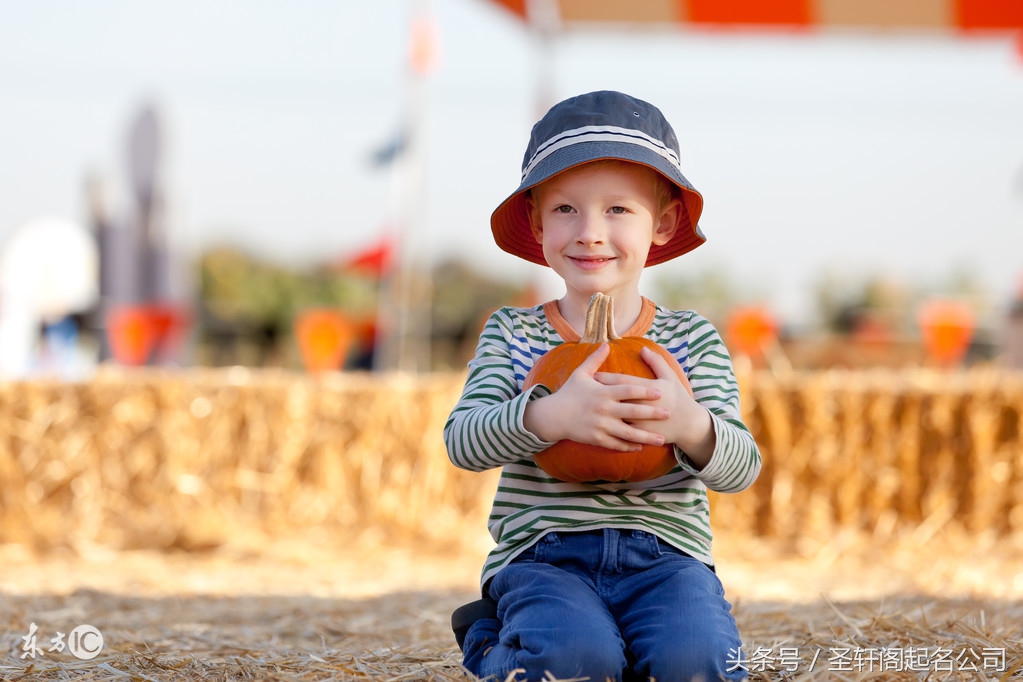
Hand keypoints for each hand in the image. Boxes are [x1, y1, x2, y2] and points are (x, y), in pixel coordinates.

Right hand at [523, 343, 669, 451]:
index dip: (645, 391)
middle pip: (633, 412)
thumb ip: (595, 360)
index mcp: (603, 393)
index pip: (628, 390)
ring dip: (646, 437)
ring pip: (628, 433)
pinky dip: (629, 447)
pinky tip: (641, 447)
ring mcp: (601, 426)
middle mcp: (604, 410)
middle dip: (652, 413)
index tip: (660, 391)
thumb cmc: (569, 393)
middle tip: (668, 413)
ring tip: (661, 439)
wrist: (553, 415)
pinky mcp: (597, 439)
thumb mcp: (580, 374)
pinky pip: (616, 444)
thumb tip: (606, 344)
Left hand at [595, 346, 715, 468]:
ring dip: (601, 411)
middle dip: (599, 393)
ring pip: (616, 416)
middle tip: (583, 389)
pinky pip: (622, 431)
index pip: (623, 381)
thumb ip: (656, 362)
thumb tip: (642, 348)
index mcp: (649, 388)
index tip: (593, 375)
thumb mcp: (669, 377)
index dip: (607, 377)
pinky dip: (610, 427)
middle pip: (616, 397)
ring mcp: (642, 421)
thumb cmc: (678, 397)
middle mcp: (643, 404)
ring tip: (587, 407)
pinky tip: (598, 424)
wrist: (689, 424)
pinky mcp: (641, 434)